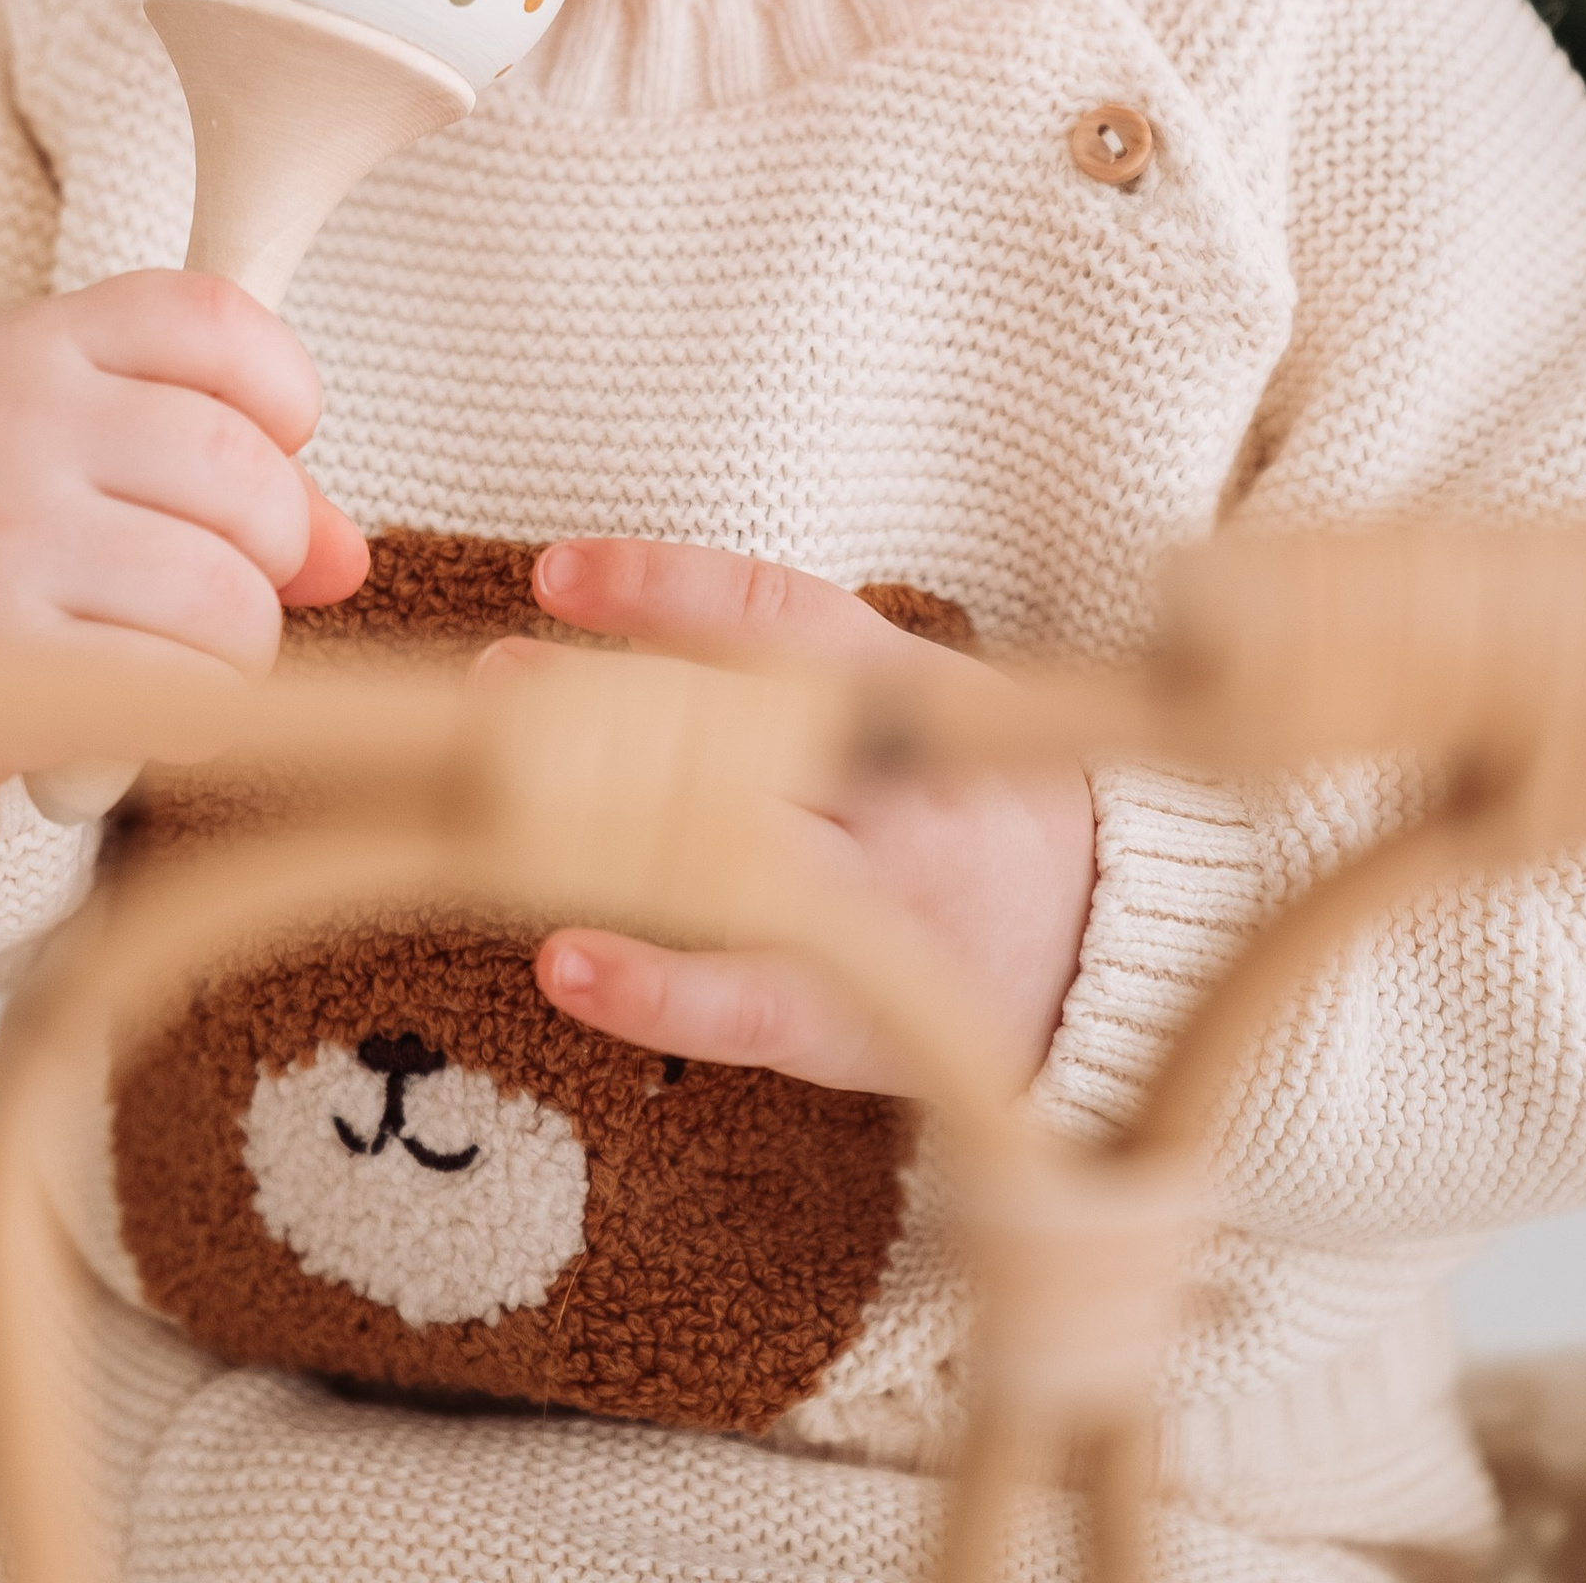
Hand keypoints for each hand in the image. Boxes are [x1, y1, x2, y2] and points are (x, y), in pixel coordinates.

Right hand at [0, 272, 368, 784]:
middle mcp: (8, 422)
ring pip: (225, 597)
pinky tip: (156, 703)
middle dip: (272, 545)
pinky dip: (200, 711)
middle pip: (242, 470)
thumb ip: (233, 468)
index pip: (216, 320)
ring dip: (243, 644)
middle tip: (227, 580)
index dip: (284, 392)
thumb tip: (349, 558)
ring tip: (193, 652)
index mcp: (36, 341)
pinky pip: (176, 693)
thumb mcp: (85, 441)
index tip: (267, 446)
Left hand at [503, 540, 1094, 1093]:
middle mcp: (888, 794)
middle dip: (606, 707)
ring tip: (492, 804)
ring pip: (727, 856)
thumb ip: (792, 664)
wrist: (1096, 948)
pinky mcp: (849, 1016)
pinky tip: (566, 964)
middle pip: (733, 735)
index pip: (779, 621)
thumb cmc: (964, 799)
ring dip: (603, 830)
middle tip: (489, 682)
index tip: (555, 569)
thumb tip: (621, 611)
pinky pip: (745, 1004)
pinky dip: (655, 988)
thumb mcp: (913, 703)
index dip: (665, 589)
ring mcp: (869, 908)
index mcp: (905, 698)